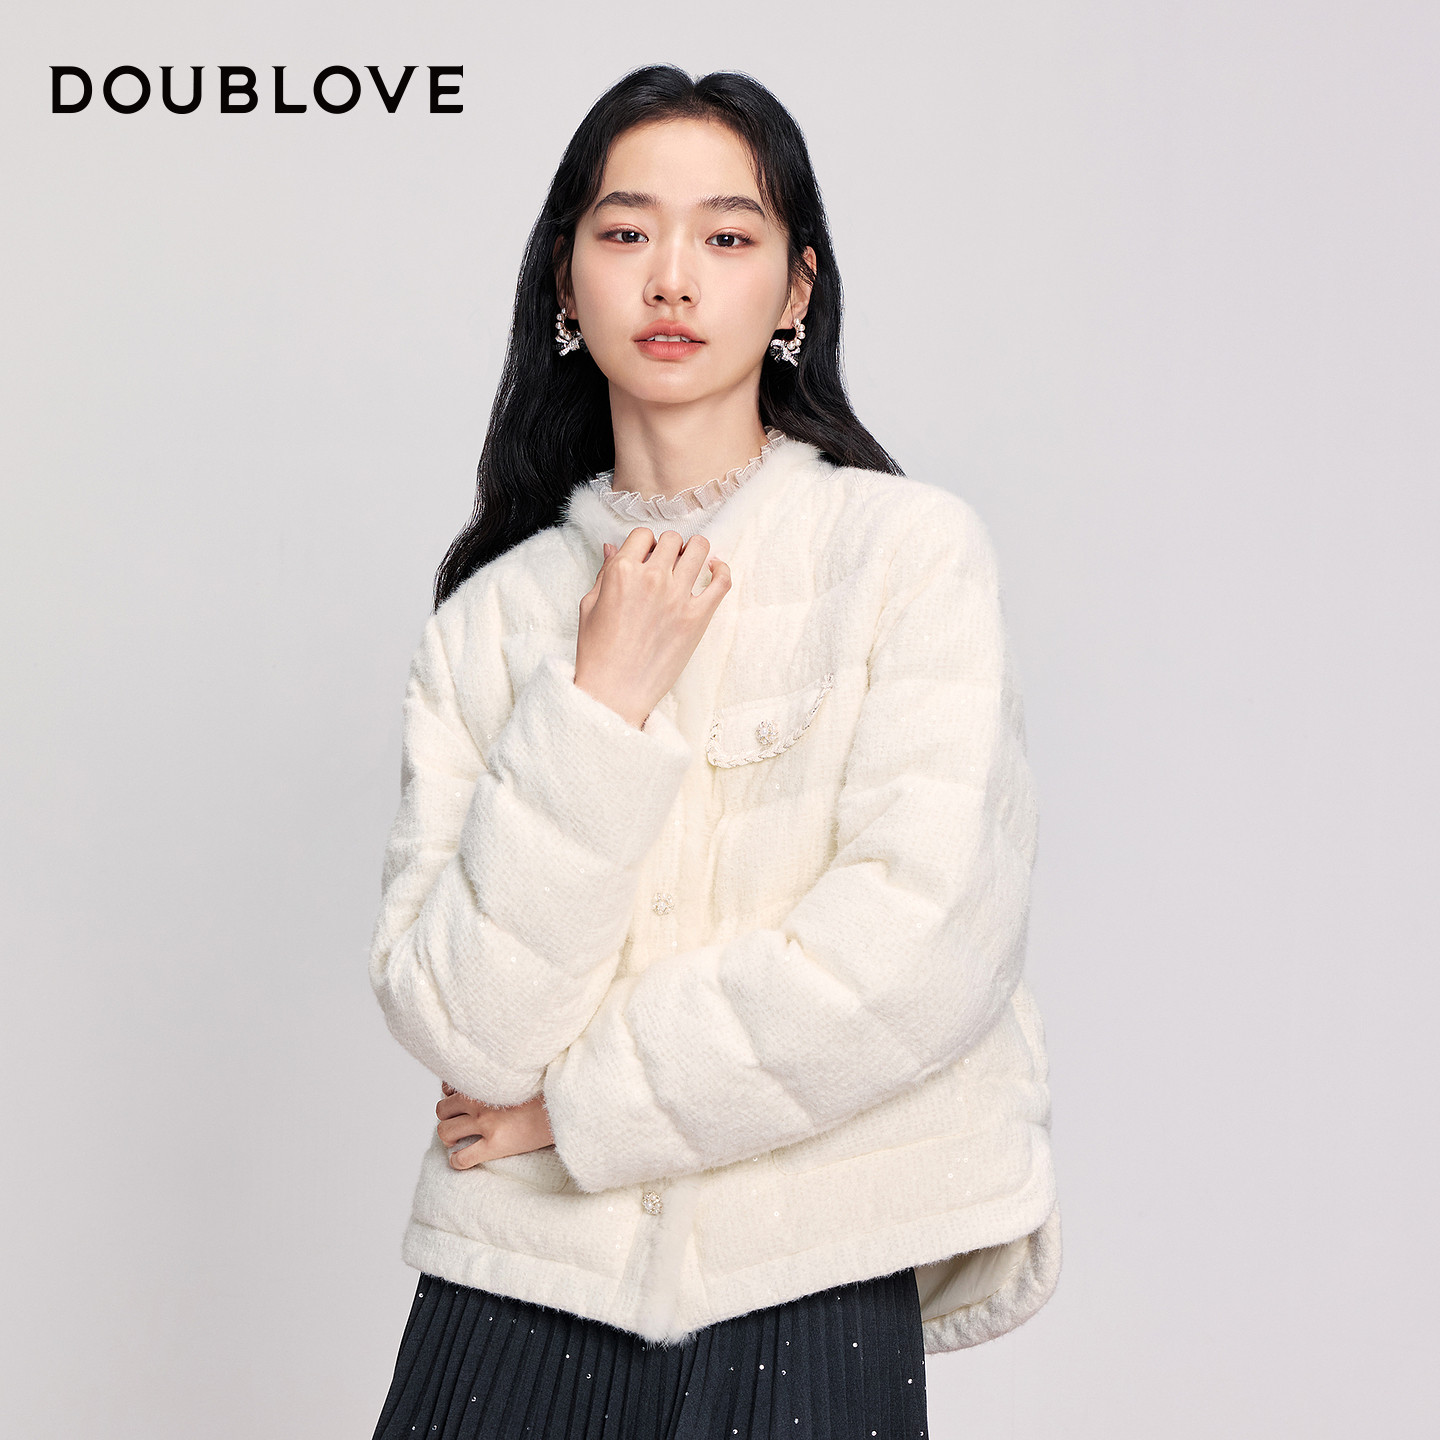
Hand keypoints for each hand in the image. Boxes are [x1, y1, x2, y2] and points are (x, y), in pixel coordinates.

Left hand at [436, 1082, 554, 1170]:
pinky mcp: (494, 1145)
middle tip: (458, 1121)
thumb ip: (495, 1077)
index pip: (449, 1086)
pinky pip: (462, 1159)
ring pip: (445, 1132)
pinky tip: (462, 1159)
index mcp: (484, 1081)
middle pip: (442, 1109)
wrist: (563, 1106)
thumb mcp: (517, 1075)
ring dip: (448, 1136)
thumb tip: (485, 1079)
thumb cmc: (544, 1089)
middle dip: (447, 1116)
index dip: (451, 1095)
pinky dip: (457, 1161)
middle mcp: (480, 1101)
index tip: (458, 1100)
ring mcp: (486, 1124)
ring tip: (458, 1139)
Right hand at [573, 528, 731, 727]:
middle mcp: (651, 578)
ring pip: (699, 549)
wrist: (614, 691)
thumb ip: (605, 572)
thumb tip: (612, 547)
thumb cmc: (598, 652)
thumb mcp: (590, 606)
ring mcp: (677, 597)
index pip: (642, 535)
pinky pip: (722, 581)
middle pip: (672, 540)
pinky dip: (721, 569)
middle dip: (669, 547)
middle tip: (667, 562)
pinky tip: (714, 569)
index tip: (646, 556)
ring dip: (695, 550)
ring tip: (690, 561)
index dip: (645, 544)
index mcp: (621, 572)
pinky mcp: (697, 617)